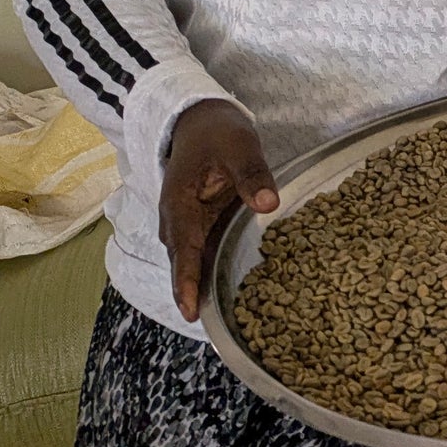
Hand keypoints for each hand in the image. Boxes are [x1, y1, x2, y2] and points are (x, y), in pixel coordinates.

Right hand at [159, 99, 278, 322]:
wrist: (198, 120)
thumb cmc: (216, 132)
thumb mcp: (239, 145)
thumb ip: (252, 174)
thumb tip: (268, 205)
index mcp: (179, 204)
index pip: (183, 248)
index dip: (186, 280)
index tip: (191, 310)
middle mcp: (178, 220)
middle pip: (185, 262)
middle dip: (194, 293)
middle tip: (210, 325)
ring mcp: (190, 223)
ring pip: (195, 259)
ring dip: (204, 285)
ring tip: (223, 318)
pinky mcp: (204, 223)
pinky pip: (207, 249)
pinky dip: (216, 268)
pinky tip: (237, 288)